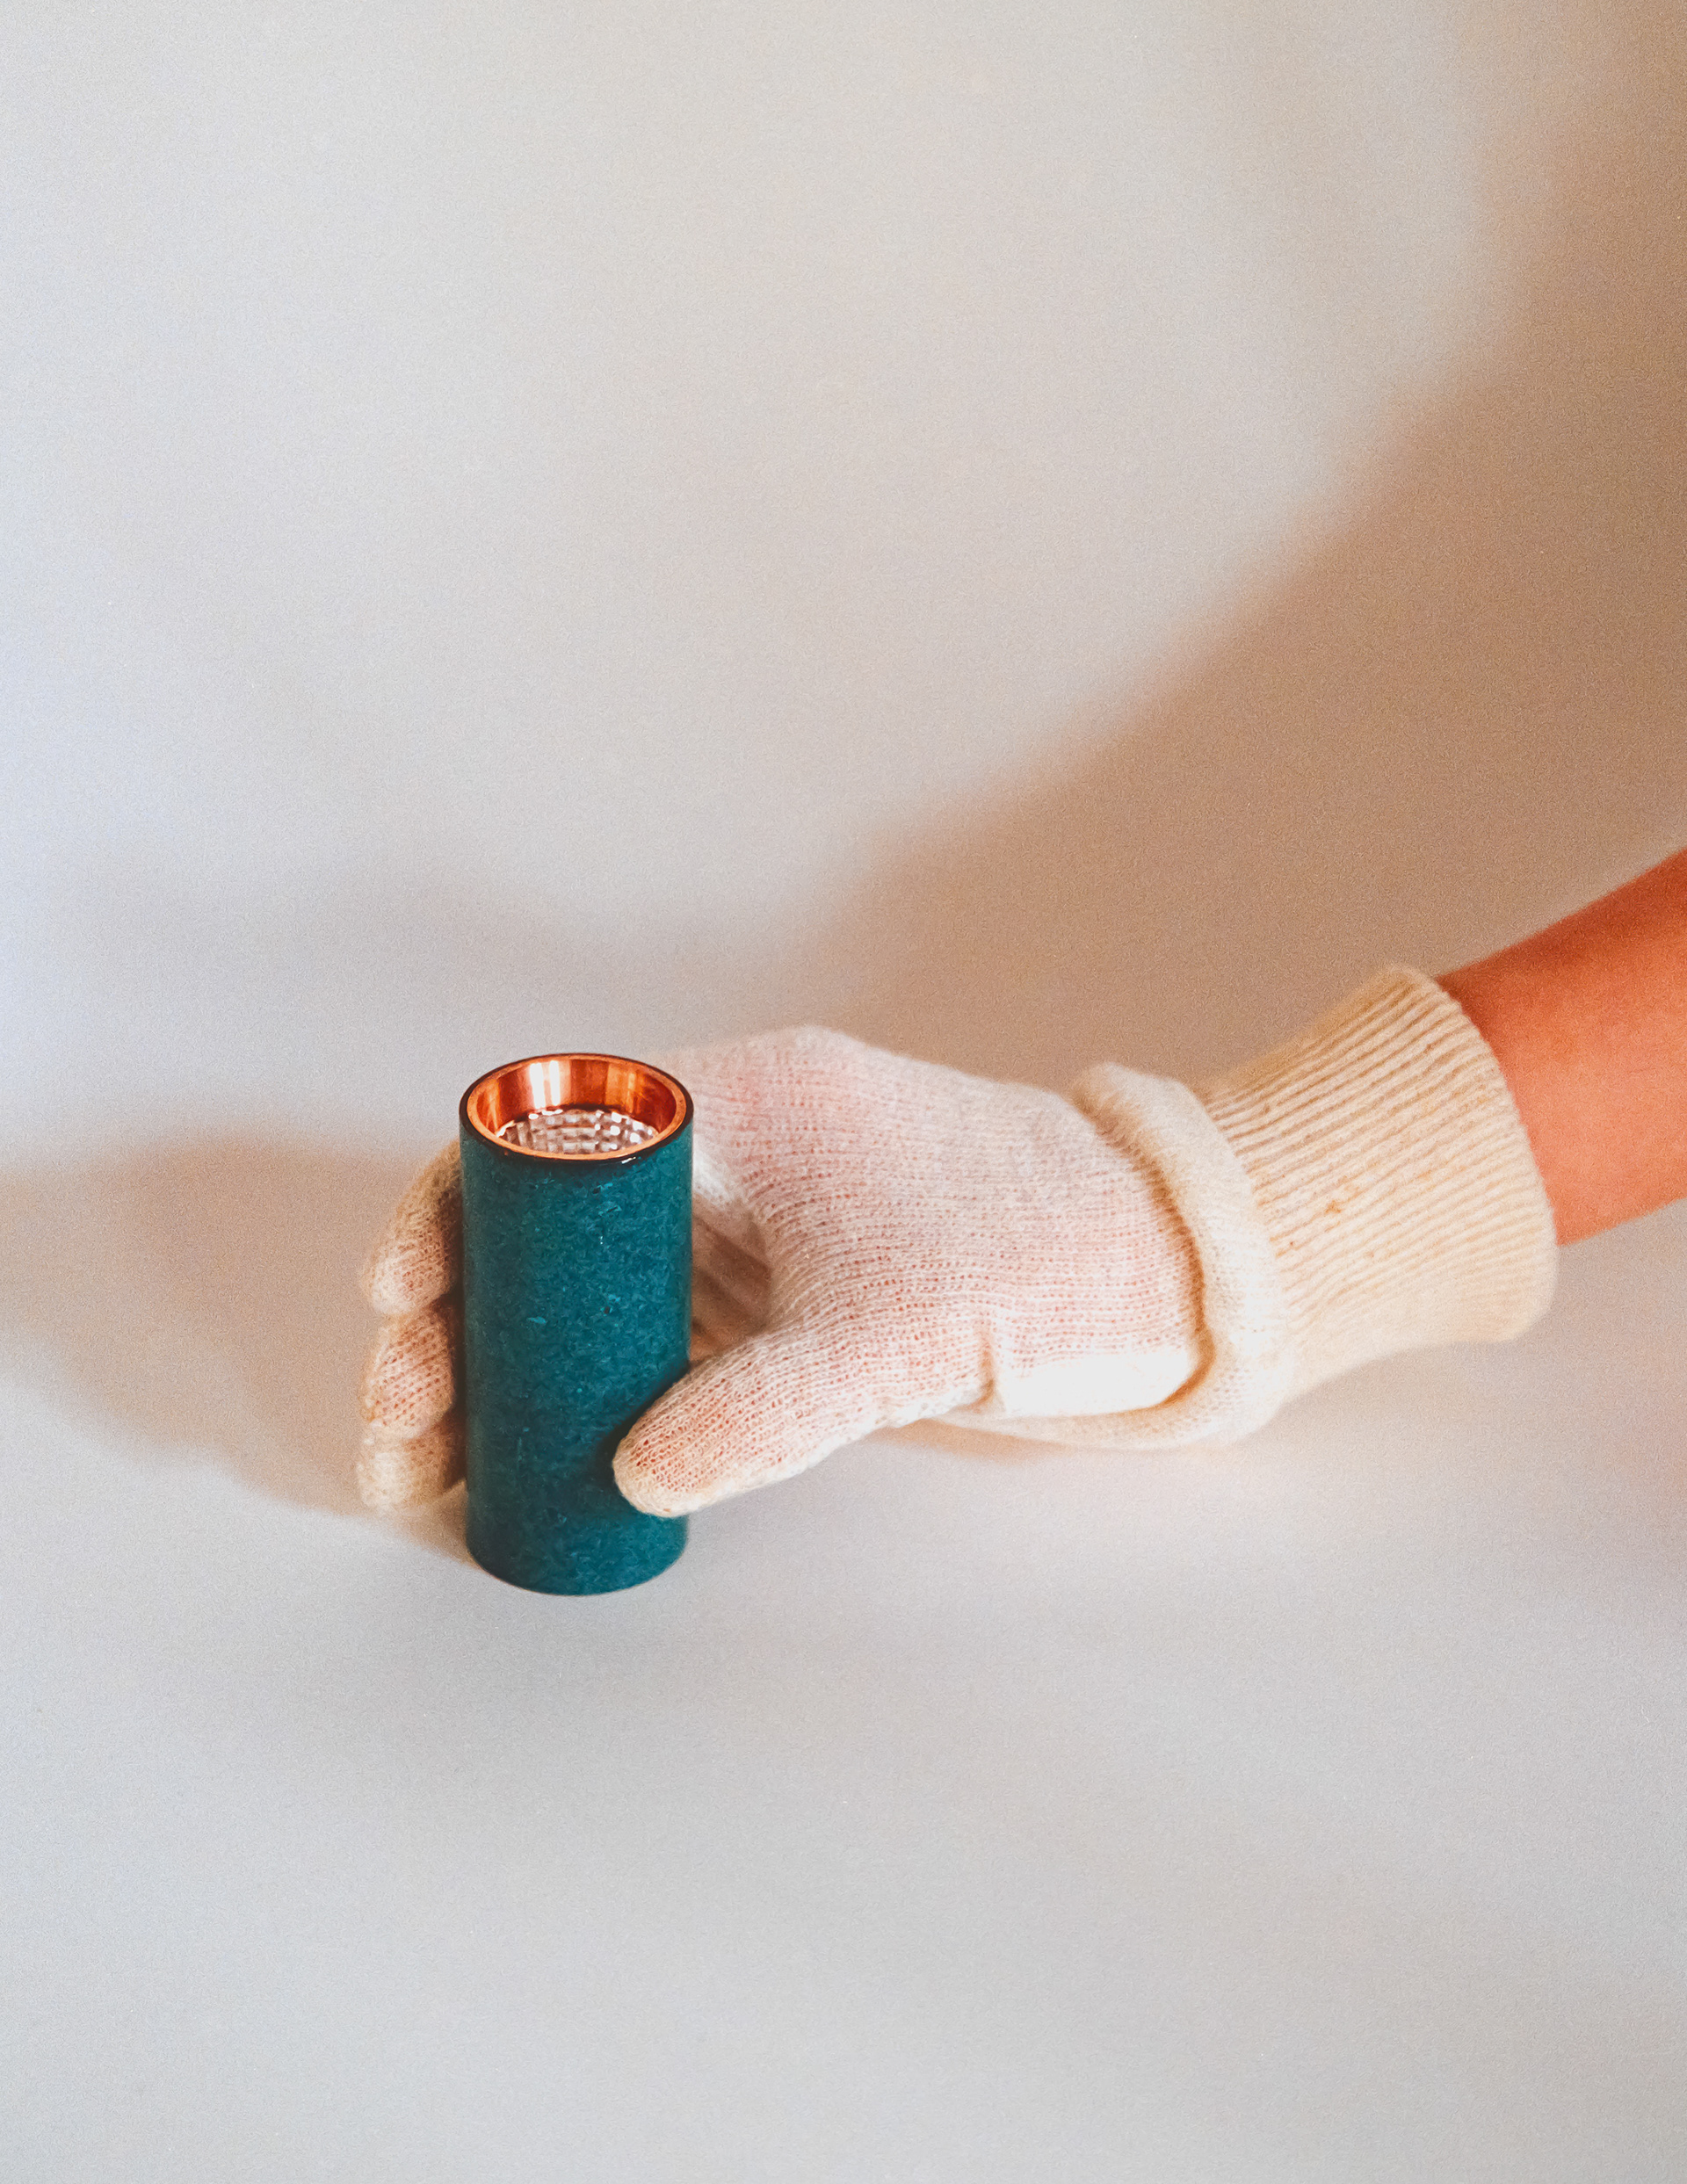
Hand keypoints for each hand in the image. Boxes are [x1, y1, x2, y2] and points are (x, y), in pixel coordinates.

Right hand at [357, 1029, 1204, 1514]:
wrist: (1171, 1269)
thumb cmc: (1047, 1253)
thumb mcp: (899, 1335)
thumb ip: (762, 1409)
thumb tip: (632, 1473)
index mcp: (741, 1107)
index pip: (552, 1136)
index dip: (455, 1213)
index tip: (403, 1301)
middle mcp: (729, 1158)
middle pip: (547, 1227)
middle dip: (458, 1326)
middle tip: (406, 1433)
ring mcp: (752, 1232)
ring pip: (588, 1295)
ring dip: (510, 1374)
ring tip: (439, 1476)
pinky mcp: (782, 1302)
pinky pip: (653, 1344)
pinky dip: (589, 1400)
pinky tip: (538, 1469)